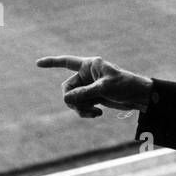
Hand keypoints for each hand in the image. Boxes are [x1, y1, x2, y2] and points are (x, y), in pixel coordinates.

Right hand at [36, 55, 151, 118]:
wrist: (138, 96)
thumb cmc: (125, 86)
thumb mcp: (104, 88)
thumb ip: (85, 93)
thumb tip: (67, 100)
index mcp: (90, 65)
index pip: (67, 62)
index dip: (52, 62)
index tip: (37, 63)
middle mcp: (87, 74)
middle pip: (67, 88)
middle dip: (73, 100)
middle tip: (84, 107)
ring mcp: (88, 87)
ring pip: (72, 100)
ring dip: (80, 108)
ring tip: (94, 113)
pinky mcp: (92, 97)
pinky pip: (80, 106)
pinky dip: (85, 111)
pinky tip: (97, 114)